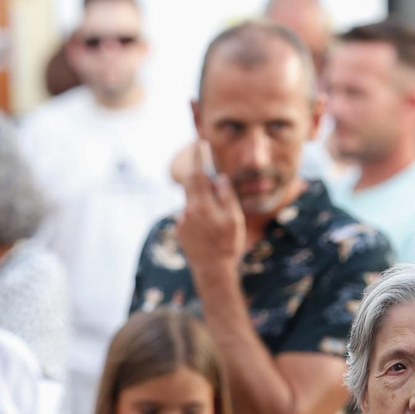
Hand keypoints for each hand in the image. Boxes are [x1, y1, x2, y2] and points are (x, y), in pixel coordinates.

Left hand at [176, 141, 244, 276]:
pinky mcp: (180, 230)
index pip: (197, 174)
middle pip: (192, 185)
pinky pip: (191, 215)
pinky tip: (209, 232)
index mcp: (201, 205)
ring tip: (217, 223)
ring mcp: (182, 221)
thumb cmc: (227, 244)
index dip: (198, 157)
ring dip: (204, 203)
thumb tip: (219, 179)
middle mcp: (187, 211)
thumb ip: (226, 196)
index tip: (200, 143)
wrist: (212, 270)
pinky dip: (200, 216)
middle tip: (214, 182)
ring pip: (193, 201)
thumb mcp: (234, 219)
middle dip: (202, 178)